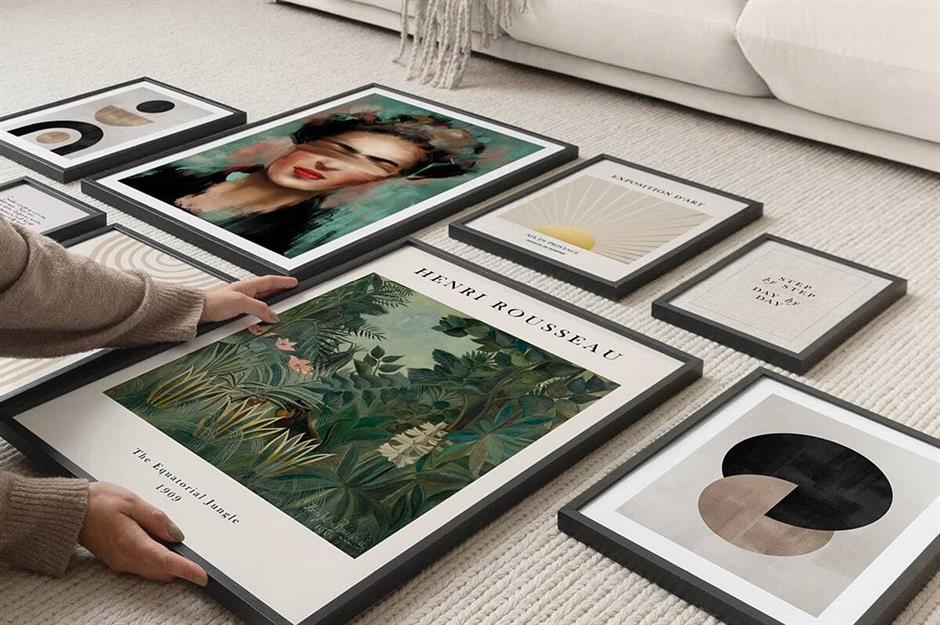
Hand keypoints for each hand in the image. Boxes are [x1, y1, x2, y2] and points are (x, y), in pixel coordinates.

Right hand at [79, 482, 207, 586]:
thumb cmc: (99, 502)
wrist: (71, 511)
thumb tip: (177, 535)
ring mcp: (121, 562)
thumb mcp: (132, 502)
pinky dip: (156, 559)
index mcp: (131, 543)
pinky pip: (143, 566)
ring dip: (168, 562)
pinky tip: (157, 541)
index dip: (186, 569)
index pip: (165, 561)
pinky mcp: (118, 561)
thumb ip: (156, 519)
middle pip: (162, 570)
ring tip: (174, 541)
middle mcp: (126, 558)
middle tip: (193, 551)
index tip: (202, 576)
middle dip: (180, 565)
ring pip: (154, 571)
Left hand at [200, 275, 297, 323]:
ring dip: (271, 304)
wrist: (196, 311)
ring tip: (280, 308)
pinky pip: (253, 311)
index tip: (294, 282)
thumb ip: (259, 308)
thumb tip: (273, 315)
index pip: (270, 281)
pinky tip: (261, 320)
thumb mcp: (241, 303)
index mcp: (248, 286)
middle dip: (280, 291)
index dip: (283, 281)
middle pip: (267, 290)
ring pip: (261, 301)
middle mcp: (245, 292)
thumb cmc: (214, 302)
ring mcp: (240, 301)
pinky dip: (261, 314)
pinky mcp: (235, 311)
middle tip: (291, 293)